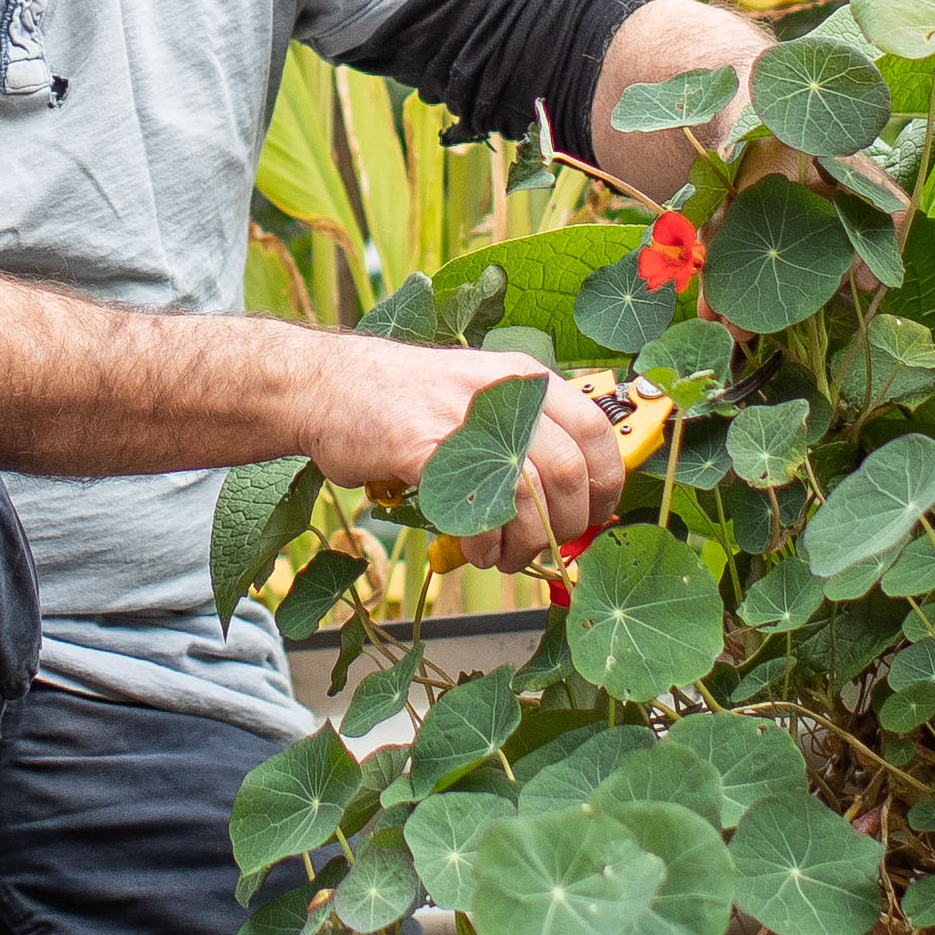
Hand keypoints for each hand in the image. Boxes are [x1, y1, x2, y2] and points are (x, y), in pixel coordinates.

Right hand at [306, 340, 631, 569]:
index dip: (607, 485)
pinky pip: (476, 510)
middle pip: (567, 473)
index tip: (595, 517)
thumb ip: (525, 434)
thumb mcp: (479, 396)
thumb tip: (574, 497)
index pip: (597, 432)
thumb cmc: (406, 402)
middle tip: (547, 547)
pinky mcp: (422, 448)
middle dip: (565, 526)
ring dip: (524, 543)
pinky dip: (484, 543)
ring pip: (528, 498)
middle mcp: (501, 394)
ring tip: (504, 555)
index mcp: (523, 378)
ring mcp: (461, 420)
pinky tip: (474, 548)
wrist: (328, 384)